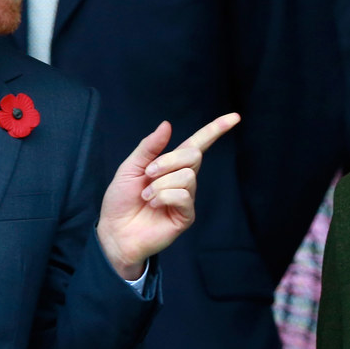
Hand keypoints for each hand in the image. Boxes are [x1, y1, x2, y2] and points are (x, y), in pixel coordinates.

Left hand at [97, 113, 240, 278]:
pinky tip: (154, 204)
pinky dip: (164, 196)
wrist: (114, 231)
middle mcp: (183, 179)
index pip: (198, 143)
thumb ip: (149, 147)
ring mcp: (186, 198)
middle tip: (148, 174)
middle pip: (193, 155)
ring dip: (161, 184)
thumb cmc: (121, 200)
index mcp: (171, 165)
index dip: (216, 130)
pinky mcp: (186, 215)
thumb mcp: (130, 167)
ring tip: (147, 196)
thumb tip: (167, 124)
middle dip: (167, 161)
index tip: (235, 117)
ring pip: (187, 176)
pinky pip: (184, 196)